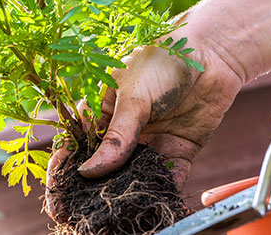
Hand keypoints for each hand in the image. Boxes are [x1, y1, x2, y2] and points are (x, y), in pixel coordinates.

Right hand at [40, 0, 270, 220]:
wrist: (212, 53)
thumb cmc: (163, 62)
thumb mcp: (132, 97)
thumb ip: (116, 136)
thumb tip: (89, 172)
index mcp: (103, 113)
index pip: (77, 147)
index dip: (64, 173)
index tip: (58, 198)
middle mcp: (124, 133)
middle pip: (102, 170)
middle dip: (90, 194)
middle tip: (80, 217)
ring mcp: (151, 144)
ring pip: (133, 179)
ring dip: (124, 198)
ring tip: (113, 220)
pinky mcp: (179, 152)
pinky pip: (168, 179)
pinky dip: (162, 195)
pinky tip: (152, 210)